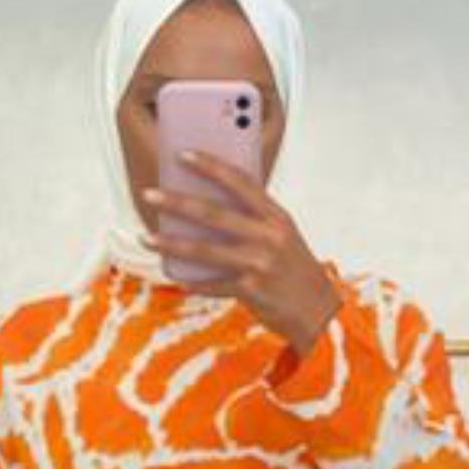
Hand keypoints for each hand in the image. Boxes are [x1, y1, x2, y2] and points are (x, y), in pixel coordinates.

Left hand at [141, 150, 342, 358]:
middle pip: (214, 213)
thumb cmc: (295, 272)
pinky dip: (192, 280)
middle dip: (177, 202)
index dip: (210, 165)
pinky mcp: (252, 290)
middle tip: (150, 194)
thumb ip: (253, 220)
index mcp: (276, 216)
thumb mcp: (282, 237)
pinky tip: (175, 274)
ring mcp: (260, 263)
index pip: (239, 181)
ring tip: (147, 236)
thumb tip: (207, 209)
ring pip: (205, 249)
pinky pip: (213, 283)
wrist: (320, 313)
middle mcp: (268, 236)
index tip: (182, 155)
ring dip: (171, 242)